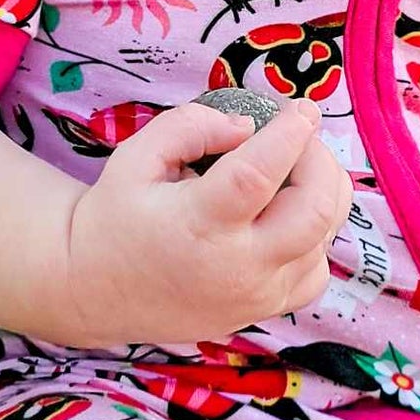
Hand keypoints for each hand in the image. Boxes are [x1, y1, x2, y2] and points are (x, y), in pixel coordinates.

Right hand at [64, 97, 352, 346]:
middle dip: (321, 162)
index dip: (289, 135)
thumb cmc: (116, 217)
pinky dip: (316, 237)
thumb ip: (189, 126)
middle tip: (302, 136)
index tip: (302, 109)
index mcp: (198, 224)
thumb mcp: (135, 157)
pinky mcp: (264, 311)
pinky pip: (316, 272)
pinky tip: (288, 214)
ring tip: (295, 170)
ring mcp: (255, 295)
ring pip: (323, 241)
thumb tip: (245, 125)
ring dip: (322, 195)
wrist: (95, 291)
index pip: (257, 175)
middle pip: (313, 213)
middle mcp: (235, 266)